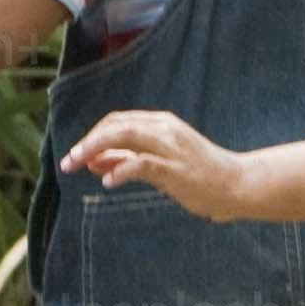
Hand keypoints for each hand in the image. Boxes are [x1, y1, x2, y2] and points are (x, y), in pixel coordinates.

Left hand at [66, 109, 257, 215]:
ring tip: (77, 166)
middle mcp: (163, 128)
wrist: (236, 184)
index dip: (93, 135)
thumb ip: (128, 159)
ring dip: (94, 150)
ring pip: (123, 136)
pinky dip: (120, 170)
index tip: (77, 154)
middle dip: (87, 142)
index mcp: (161, 123)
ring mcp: (170, 146)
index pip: (117, 121)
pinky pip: (140, 163)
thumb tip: (95, 162)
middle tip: (68, 162)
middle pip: (115, 125)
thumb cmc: (199, 176)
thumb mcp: (159, 164)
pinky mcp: (175, 167)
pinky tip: (108, 182)